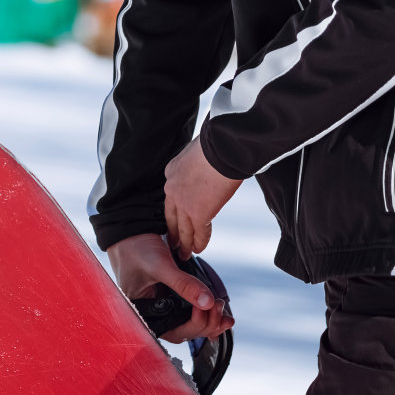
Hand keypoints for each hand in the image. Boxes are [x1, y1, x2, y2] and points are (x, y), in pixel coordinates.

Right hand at [107, 233, 233, 343]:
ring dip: (209, 320)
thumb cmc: (136, 249)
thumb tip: (209, 303)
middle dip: (206, 323)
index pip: (173, 332)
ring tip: (222, 306)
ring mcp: (164, 308)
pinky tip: (218, 308)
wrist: (131, 233)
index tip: (207, 306)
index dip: (194, 325)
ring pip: (190, 325)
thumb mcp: (160, 266)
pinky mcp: (172, 299)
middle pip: (185, 332)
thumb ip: (183, 284)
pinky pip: (191, 312)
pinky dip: (206, 312)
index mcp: (144, 314)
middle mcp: (154, 315)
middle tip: (219, 304)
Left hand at [164, 138, 241, 259]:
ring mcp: (184, 203)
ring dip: (184, 244)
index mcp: (172, 171)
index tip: (176, 216)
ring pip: (183, 229)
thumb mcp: (200, 149)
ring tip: (184, 254)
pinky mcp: (198, 213)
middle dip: (172, 231)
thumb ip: (200, 161)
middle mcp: (173, 189)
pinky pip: (199, 233)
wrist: (223, 145)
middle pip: (171, 216)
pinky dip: (200, 243)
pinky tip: (199, 250)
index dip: (175, 208)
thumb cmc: (218, 141)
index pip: (172, 194)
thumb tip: (211, 161)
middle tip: (172, 242)